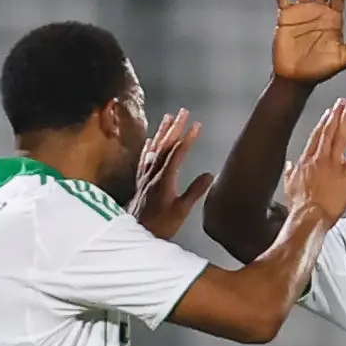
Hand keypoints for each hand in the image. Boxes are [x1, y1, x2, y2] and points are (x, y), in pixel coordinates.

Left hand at [130, 109, 213, 238]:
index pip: (177, 153)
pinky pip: (144, 158)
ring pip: (154, 148)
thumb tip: (209, 175)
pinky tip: (150, 140)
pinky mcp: (140, 181)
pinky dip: (149, 147)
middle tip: (184, 112)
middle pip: (165, 145)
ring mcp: (145, 176)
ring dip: (162, 132)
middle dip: (175, 127)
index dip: (188, 138)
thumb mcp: (181, 211)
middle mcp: (153, 173)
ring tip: (169, 117)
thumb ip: (194, 192)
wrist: (135, 233)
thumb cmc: (160, 225)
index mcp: (165, 179)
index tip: (198, 125)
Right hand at [281, 98, 345, 220]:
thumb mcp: (289, 186)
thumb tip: (289, 165)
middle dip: (336, 115)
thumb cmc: (299, 206)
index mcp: (306, 161)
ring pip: (340, 138)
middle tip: (343, 101)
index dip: (324, 123)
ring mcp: (333, 166)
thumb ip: (290, 172)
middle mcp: (320, 159)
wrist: (308, 218)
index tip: (329, 112)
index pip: (316, 137)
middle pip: (329, 132)